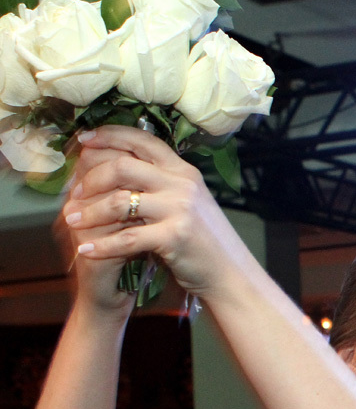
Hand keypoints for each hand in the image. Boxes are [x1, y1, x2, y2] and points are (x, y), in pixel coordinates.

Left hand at [65, 125, 252, 299]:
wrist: (230, 273)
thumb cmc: (204, 240)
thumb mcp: (187, 202)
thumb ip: (161, 183)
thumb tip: (117, 168)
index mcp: (183, 171)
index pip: (141, 140)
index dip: (108, 135)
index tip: (83, 141)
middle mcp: (182, 184)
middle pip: (122, 166)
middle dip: (91, 178)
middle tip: (75, 192)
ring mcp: (180, 210)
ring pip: (119, 201)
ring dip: (89, 212)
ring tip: (72, 220)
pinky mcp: (174, 237)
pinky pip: (127, 238)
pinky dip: (102, 245)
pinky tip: (86, 250)